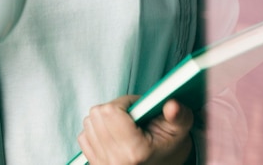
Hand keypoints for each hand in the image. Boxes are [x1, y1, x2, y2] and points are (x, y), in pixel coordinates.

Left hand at [77, 95, 193, 164]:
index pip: (110, 111)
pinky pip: (83, 137)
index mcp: (135, 151)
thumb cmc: (168, 150)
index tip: (137, 110)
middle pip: (97, 114)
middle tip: (130, 119)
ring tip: (122, 128)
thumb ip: (178, 116)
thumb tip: (173, 105)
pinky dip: (95, 132)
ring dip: (103, 120)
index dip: (124, 103)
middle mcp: (116, 161)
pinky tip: (111, 136)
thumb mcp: (178, 132)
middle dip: (113, 109)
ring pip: (89, 123)